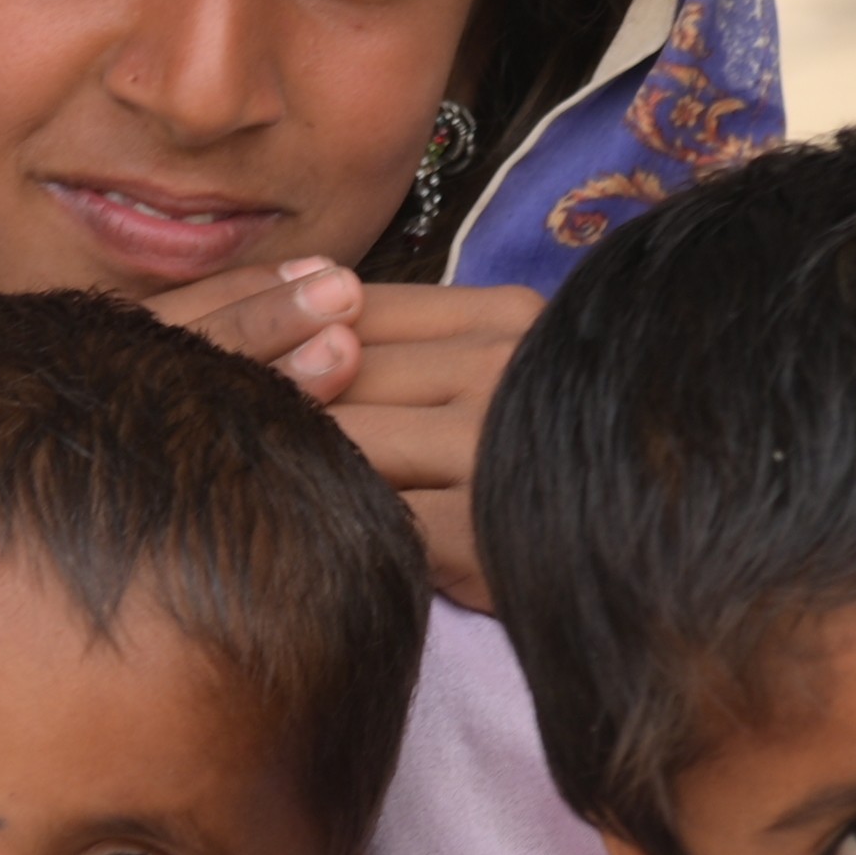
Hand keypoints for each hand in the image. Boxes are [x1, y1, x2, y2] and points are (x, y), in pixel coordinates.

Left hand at [151, 263, 542, 607]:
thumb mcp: (507, 380)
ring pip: (342, 440)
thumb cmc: (563, 464)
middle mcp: (500, 366)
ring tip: (223, 479)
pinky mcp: (479, 532)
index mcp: (505, 318)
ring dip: (286, 459)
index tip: (221, 359)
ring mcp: (491, 446)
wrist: (667, 547)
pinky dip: (327, 525)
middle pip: (337, 368)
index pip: (361, 307)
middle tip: (187, 419)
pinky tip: (290, 539)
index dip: (282, 332)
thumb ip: (421, 354)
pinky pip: (371, 518)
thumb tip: (308, 336)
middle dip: (265, 394)